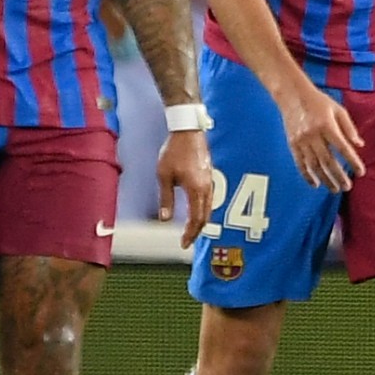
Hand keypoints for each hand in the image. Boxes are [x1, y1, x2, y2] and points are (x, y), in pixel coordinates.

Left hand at [155, 130, 214, 247]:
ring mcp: (210, 181)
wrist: (188, 130)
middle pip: (205, 217)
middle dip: (196, 231)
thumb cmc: (174, 152)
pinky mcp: (209, 175)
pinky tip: (197, 211)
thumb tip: (165, 219)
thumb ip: (166, 199)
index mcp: (196, 190)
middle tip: (187, 241)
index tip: (183, 244)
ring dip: (201, 221)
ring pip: (209, 208)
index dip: (190, 234)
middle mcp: (207, 187)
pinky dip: (203, 210)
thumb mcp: (165, 176)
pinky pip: (209, 199)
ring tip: (191, 230)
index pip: (196, 219)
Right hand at [277, 81, 364, 191]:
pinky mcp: (293, 144)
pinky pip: (300, 163)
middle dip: (338, 176)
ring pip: (314, 165)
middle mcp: (313, 135)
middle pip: (328, 160)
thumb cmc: (319, 102)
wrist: (293, 96)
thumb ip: (349, 127)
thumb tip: (359, 144)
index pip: (342, 147)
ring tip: (335, 189)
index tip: (361, 172)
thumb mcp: (338, 109)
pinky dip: (307, 176)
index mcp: (327, 125)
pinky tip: (315, 184)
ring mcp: (301, 141)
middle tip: (348, 186)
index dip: (352, 161)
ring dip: (325, 179)